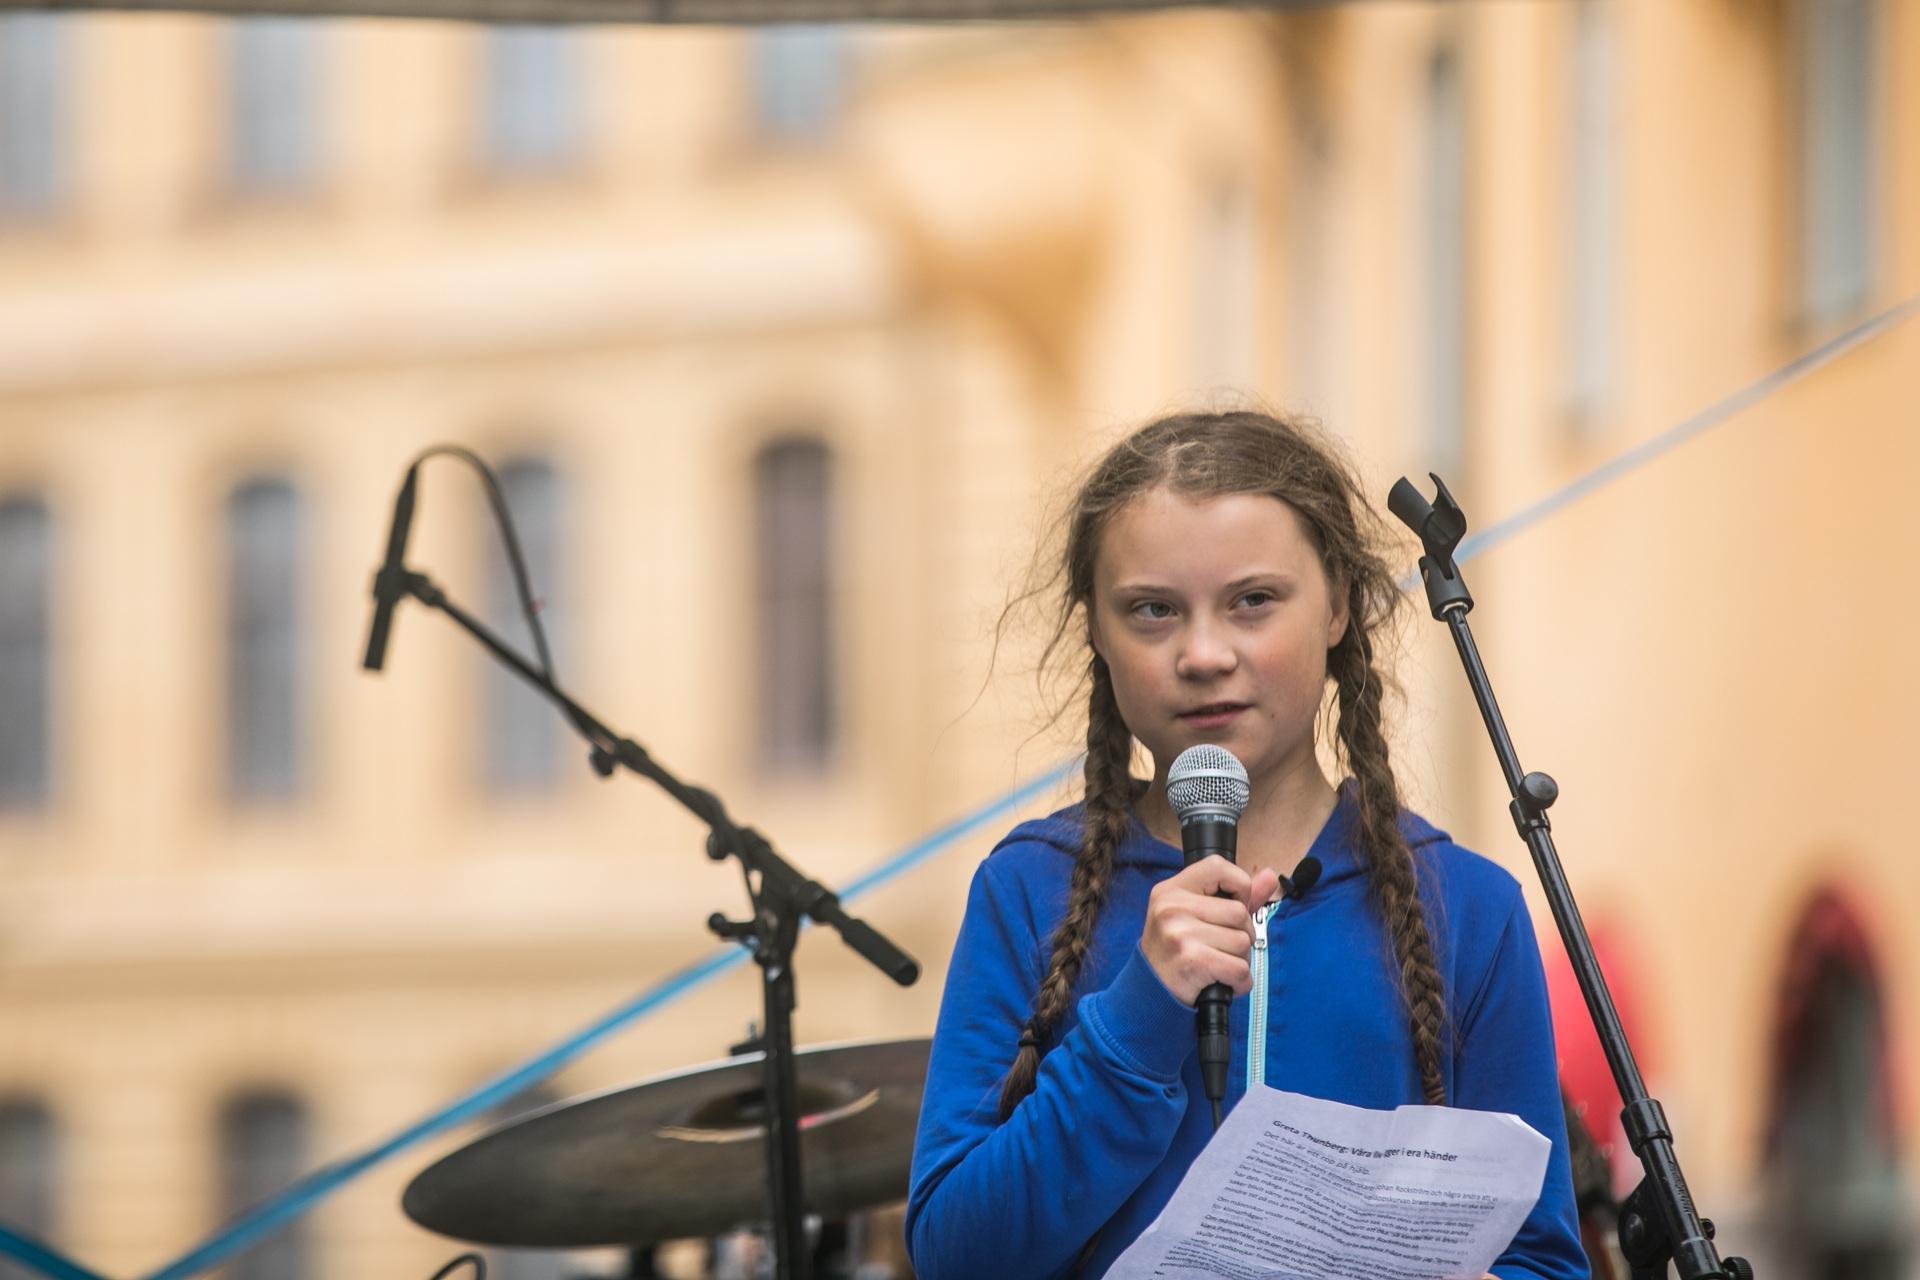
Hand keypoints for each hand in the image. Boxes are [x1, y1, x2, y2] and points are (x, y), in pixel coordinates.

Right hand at [1140, 856, 1280, 1005]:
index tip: (1232, 907)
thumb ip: (1234, 896)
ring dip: (1239, 960)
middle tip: (1219, 947)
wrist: (1149, 991)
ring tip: (1217, 965)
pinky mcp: (1193, 961)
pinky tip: (1221, 982)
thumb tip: (1270, 876)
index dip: (1238, 885)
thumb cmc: (1175, 950)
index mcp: (1172, 890)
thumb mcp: (1194, 914)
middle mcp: (1173, 907)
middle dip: (1241, 934)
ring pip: (1243, 942)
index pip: (1217, 866)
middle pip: (1239, 912)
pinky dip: (1238, 982)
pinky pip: (1240, 969)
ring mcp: (1181, 934)